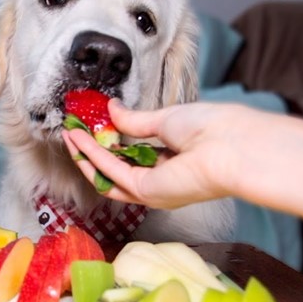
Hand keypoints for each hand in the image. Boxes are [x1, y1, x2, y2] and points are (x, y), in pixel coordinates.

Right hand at [63, 100, 245, 208]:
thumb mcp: (165, 118)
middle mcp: (160, 180)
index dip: (109, 142)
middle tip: (73, 132)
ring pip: (108, 176)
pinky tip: (80, 140)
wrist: (233, 145)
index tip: (92, 125)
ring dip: (86, 155)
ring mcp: (153, 190)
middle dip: (91, 151)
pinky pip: (112, 174)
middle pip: (115, 170)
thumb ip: (135, 120)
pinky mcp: (147, 192)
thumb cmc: (211, 128)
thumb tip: (111, 109)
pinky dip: (94, 157)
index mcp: (170, 161)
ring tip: (69, 135)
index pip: (132, 156)